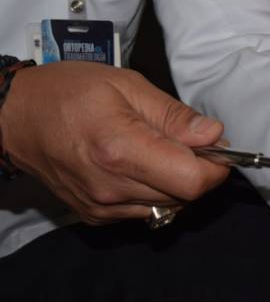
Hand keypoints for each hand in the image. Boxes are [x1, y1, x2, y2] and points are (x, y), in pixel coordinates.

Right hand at [0, 62, 228, 224]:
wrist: (15, 117)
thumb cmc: (68, 92)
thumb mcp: (127, 85)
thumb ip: (173, 115)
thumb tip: (214, 135)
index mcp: (121, 149)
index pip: (192, 181)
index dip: (216, 167)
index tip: (217, 148)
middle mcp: (112, 187)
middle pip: (184, 196)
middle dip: (199, 172)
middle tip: (191, 143)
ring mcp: (102, 207)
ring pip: (168, 207)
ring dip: (177, 183)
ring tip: (161, 151)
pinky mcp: (96, 216)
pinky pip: (145, 212)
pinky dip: (155, 193)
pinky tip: (141, 167)